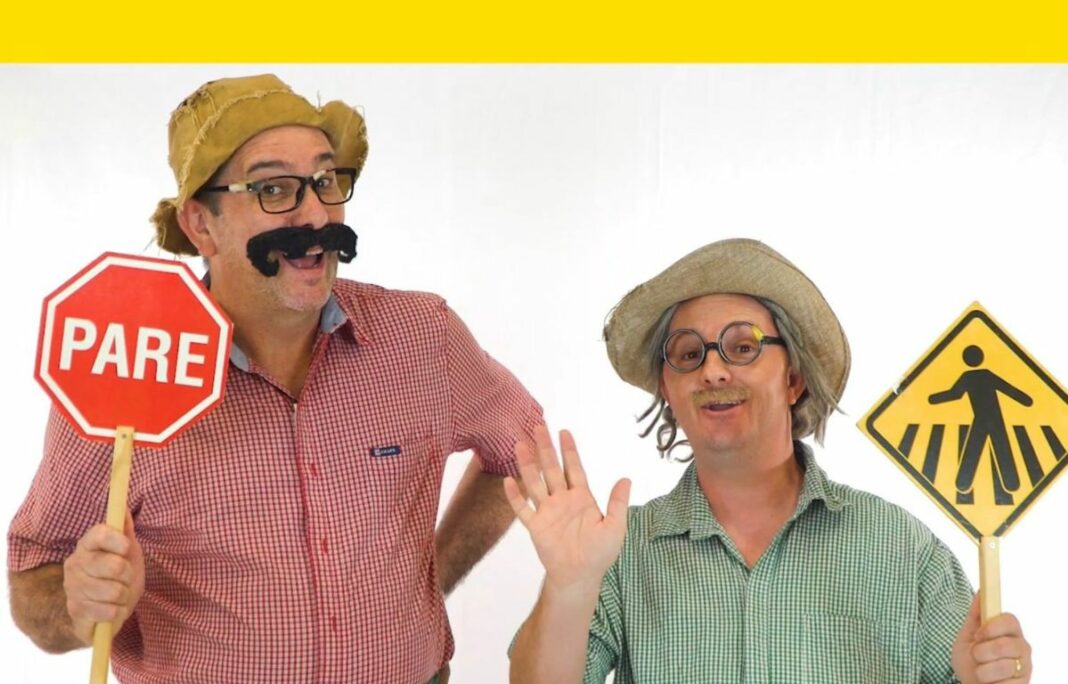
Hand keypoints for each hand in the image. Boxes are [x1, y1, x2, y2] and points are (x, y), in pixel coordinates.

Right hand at [62, 510, 144, 644]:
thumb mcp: (126, 551)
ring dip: (124, 595)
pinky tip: (112, 609)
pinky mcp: (76, 612)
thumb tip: (123, 508)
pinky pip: (109, 612)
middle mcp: (74, 565)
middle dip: (129, 574)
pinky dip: (118, 612)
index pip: (99, 534)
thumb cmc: (117, 575)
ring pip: (114, 591)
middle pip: (114, 566)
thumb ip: (125, 530)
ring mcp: (72, 589)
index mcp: (86, 545)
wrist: (104, 608)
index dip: (118, 540)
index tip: (127, 547)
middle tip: (125, 577)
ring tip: (119, 594)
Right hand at [503, 425, 630, 594]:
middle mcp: (562, 500)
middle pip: (551, 469)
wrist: (580, 576)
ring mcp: (547, 512)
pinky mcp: (536, 527)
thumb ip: (618, 503)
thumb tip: (626, 478)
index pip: (574, 468)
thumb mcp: (615, 527)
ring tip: (520, 445)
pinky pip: (523, 509)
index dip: (569, 450)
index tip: (564, 431)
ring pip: (535, 483)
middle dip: (545, 448)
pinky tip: (508, 481)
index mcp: (582, 498)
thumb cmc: (600, 553)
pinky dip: (515, 496)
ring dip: (528, 465)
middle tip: (538, 426)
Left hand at [952, 593, 1031, 682]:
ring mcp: (1025, 667)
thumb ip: (975, 616)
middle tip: (976, 657)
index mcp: (1009, 632)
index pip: (1010, 620)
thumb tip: (981, 591)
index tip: (978, 635)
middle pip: (1005, 644)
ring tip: (982, 672)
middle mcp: (1022, 647)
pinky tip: (991, 682)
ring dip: (983, 671)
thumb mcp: (967, 636)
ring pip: (1003, 666)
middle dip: (982, 652)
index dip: (992, 627)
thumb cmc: (970, 661)